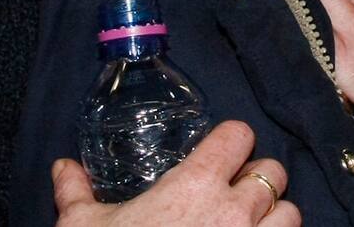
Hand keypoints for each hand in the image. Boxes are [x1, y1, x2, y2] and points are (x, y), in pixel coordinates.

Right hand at [52, 120, 299, 225]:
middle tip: (237, 193)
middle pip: (273, 172)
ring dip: (275, 218)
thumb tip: (62, 167)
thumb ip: (75, 191)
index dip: (232, 140)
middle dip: (258, 179)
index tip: (221, 153)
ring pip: (291, 215)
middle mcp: (233, 212)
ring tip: (252, 226)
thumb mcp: (82, 226)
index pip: (238, 135)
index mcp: (194, 185)